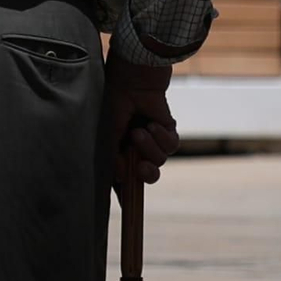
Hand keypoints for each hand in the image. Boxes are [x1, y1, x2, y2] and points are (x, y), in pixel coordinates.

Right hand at [106, 54, 180, 186]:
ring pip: (159, 159)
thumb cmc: (115, 97)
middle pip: (143, 173)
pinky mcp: (166, 128)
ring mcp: (150, 136)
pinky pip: (171, 145)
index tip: (126, 206)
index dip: (122, 190)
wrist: (136, 74)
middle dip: (145, 173)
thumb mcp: (108, 129)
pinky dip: (163, 137)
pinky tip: (154, 124)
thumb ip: (114, 156)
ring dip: (151, 148)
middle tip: (141, 167)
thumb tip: (122, 178)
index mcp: (114, 143)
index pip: (119, 173)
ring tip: (141, 131)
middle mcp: (132, 143)